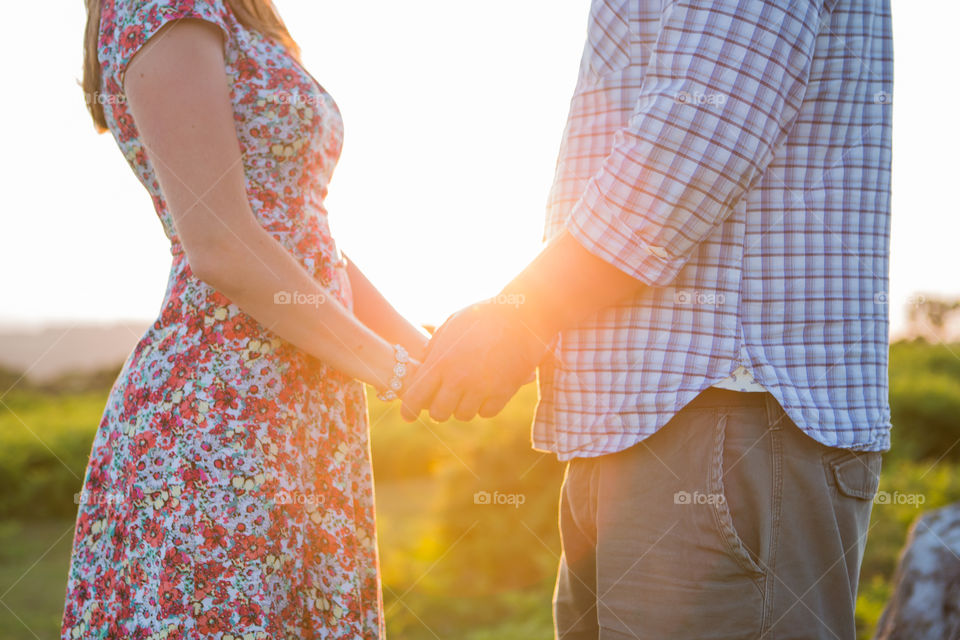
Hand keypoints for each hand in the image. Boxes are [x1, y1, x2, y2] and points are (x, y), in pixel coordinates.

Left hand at [400, 302, 548, 422]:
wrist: (522, 314)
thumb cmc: (483, 315)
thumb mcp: (451, 324)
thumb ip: (434, 347)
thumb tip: (424, 364)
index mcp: (441, 361)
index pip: (415, 398)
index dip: (409, 409)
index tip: (408, 414)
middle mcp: (459, 379)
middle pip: (439, 413)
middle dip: (438, 408)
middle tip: (443, 399)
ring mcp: (482, 388)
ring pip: (463, 415)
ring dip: (462, 407)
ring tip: (467, 391)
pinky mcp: (503, 393)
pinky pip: (486, 412)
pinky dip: (484, 406)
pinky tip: (485, 391)